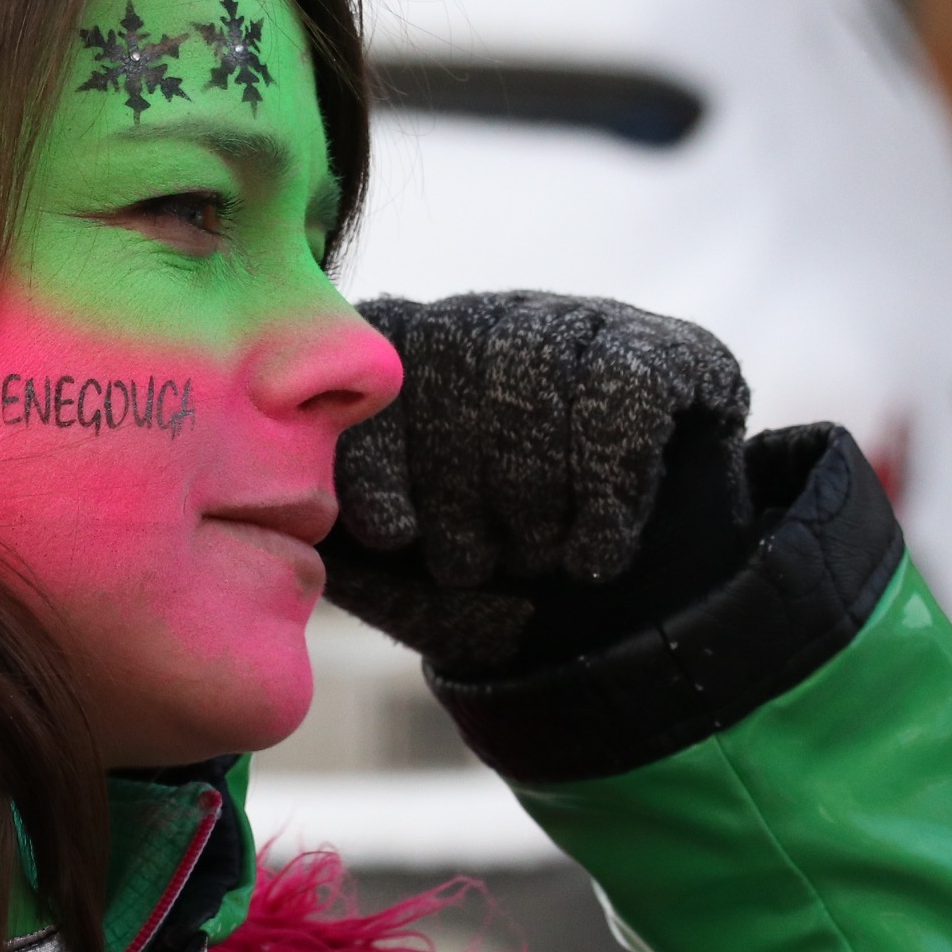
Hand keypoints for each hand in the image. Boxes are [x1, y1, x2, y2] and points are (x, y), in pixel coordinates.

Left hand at [324, 291, 750, 675]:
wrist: (624, 631)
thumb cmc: (489, 594)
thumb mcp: (399, 581)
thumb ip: (333, 543)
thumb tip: (279, 516)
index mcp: (409, 355)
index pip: (371, 356)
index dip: (378, 445)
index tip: (392, 535)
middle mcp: (491, 320)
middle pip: (458, 360)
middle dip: (463, 488)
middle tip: (478, 564)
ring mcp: (583, 325)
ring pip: (538, 369)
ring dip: (534, 494)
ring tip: (538, 560)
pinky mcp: (672, 354)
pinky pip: (623, 391)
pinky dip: (606, 486)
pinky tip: (596, 554)